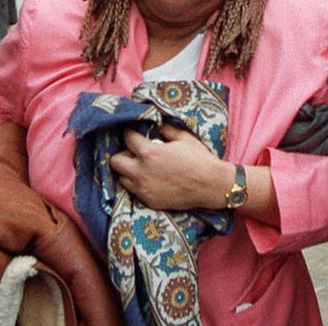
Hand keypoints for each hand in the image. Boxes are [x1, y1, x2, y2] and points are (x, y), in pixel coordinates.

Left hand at [109, 123, 229, 210]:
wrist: (212, 186)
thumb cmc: (199, 159)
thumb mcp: (183, 138)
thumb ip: (166, 130)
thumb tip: (156, 125)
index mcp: (149, 153)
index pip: (127, 138)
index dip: (130, 133)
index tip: (134, 133)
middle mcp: (142, 172)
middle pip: (115, 161)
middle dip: (123, 154)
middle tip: (134, 152)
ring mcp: (144, 189)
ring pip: (122, 178)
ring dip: (128, 171)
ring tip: (141, 167)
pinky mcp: (150, 201)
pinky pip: (134, 191)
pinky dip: (138, 184)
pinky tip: (150, 179)